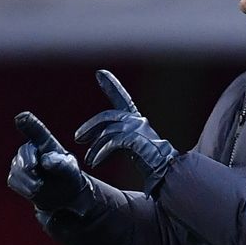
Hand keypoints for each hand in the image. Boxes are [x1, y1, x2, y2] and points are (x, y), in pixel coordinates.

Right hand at [8, 111, 92, 213]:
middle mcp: (32, 149)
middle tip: (32, 168)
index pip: (36, 130)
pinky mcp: (16, 177)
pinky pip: (14, 180)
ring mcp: (21, 163)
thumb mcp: (70, 170)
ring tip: (40, 186)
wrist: (63, 194)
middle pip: (24, 152)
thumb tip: (45, 161)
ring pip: (17, 169)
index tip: (21, 117)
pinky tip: (34, 191)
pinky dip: (23, 187)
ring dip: (28, 179)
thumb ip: (61, 164)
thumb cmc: (68, 176)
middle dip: (27, 161)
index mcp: (46, 142)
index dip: (28, 123)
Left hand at [75, 70, 178, 196]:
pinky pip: (112, 142)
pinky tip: (95, 162)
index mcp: (137, 120)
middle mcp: (138, 120)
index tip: (100, 73)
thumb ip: (120, 138)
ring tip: (89, 160)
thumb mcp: (133, 146)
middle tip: (77, 137)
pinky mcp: (136, 138)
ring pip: (107, 130)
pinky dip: (101, 153)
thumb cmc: (152, 163)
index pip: (122, 98)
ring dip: (94, 146)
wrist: (168, 171)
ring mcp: (137, 128)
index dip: (111, 85)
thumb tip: (99, 138)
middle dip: (89, 126)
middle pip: (107, 116)